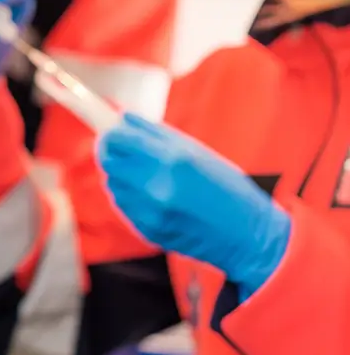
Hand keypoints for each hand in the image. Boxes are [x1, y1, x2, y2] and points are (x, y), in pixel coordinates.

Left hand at [97, 113, 290, 297]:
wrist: (247, 237)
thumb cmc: (226, 187)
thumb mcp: (196, 151)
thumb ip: (155, 133)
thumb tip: (123, 117)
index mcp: (172, 161)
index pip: (119, 141)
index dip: (110, 134)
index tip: (110, 131)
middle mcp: (157, 187)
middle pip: (109, 163)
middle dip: (108, 152)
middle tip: (116, 147)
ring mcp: (151, 212)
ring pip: (113, 185)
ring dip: (119, 174)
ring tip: (140, 172)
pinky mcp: (148, 231)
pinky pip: (124, 206)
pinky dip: (129, 196)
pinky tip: (149, 193)